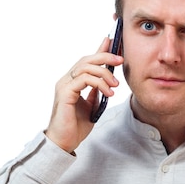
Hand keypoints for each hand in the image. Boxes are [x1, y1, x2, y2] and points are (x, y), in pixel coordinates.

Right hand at [45, 36, 123, 152]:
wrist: (65, 142)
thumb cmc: (75, 126)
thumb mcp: (91, 106)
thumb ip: (95, 92)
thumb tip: (106, 82)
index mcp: (72, 82)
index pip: (87, 61)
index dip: (100, 50)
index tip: (112, 41)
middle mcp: (66, 81)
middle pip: (86, 60)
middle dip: (105, 56)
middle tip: (120, 60)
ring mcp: (64, 86)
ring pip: (85, 67)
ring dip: (104, 73)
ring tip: (115, 85)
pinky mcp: (65, 93)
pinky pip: (83, 80)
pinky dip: (99, 84)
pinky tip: (108, 93)